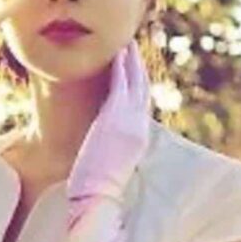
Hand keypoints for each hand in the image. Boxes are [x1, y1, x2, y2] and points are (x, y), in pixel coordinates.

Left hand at [66, 39, 151, 215]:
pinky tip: (117, 52)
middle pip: (143, 90)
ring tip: (126, 43)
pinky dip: (120, 66)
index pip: (142, 107)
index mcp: (138, 140)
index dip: (140, 87)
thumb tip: (104, 152)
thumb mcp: (110, 167)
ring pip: (135, 82)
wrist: (97, 198)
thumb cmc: (98, 192)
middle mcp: (138, 127)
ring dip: (131, 61)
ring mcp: (128, 121)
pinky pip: (120, 83)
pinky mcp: (115, 116)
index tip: (136, 71)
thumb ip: (112, 153)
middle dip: (139, 68)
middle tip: (133, 48)